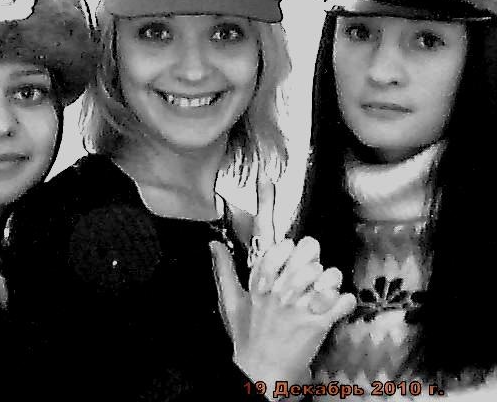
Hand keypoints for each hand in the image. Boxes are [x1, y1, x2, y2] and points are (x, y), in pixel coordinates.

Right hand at [209, 167, 355, 398]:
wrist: (260, 373)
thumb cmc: (247, 335)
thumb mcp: (230, 302)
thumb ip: (223, 269)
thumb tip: (212, 242)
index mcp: (259, 278)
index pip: (265, 236)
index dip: (266, 205)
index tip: (267, 180)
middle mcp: (278, 286)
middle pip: (307, 247)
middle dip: (311, 259)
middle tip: (304, 277)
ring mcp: (298, 304)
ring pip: (328, 271)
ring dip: (326, 284)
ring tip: (314, 299)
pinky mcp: (317, 322)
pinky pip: (341, 298)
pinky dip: (341, 303)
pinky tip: (330, 311)